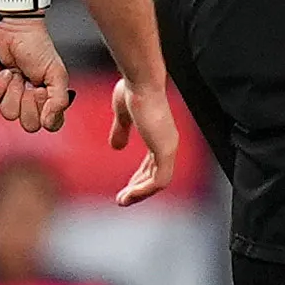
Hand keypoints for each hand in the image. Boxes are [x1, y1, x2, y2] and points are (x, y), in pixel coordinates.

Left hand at [0, 15, 74, 134]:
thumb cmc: (37, 46)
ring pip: (9, 113)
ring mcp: (9, 96)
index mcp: (48, 99)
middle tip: (30, 82)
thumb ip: (60, 100)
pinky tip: (4, 73)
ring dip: (13, 90)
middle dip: (29, 101)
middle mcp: (28, 101)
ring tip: (16, 73)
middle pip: (28, 123)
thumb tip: (51, 122)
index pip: (51, 124)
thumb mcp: (57, 73)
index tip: (44, 93)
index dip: (47, 113)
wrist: (14, 29)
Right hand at [108, 79, 179, 205]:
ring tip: (123, 201)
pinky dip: (144, 191)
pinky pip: (159, 181)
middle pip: (156, 175)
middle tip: (123, 199)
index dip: (139, 177)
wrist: (140, 83)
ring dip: (140, 193)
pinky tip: (129, 195)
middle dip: (138, 189)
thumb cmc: (134, 91)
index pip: (153, 164)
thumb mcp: (123, 115)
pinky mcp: (166, 151)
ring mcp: (169, 147)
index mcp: (159, 134)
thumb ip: (121, 131)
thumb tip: (116, 147)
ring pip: (158, 182)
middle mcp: (167, 142)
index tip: (126, 187)